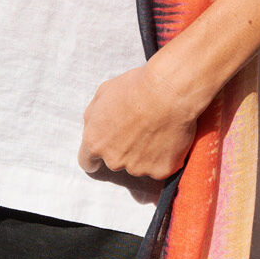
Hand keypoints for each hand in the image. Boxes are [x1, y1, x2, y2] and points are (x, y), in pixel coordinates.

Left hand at [78, 62, 200, 180]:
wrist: (170, 91)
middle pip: (116, 162)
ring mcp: (139, 168)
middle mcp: (114, 160)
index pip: (88, 162)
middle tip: (140, 128)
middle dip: (125, 150)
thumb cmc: (137, 87)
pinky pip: (162, 166)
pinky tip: (171, 136)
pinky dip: (167, 156)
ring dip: (146, 153)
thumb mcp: (103, 93)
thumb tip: (95, 127)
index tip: (107, 149)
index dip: (97, 155)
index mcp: (95, 142)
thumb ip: (95, 117)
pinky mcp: (162, 171)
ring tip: (158, 128)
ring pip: (140, 165)